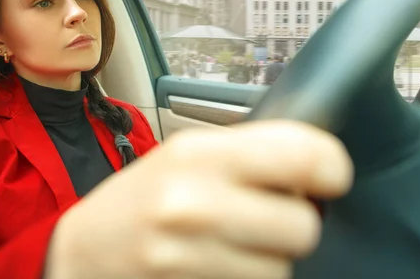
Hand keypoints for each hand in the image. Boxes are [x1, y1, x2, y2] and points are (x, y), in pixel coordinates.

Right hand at [45, 120, 353, 278]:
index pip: (306, 154)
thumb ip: (251, 152)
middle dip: (293, 225)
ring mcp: (189, 256)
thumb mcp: (189, 154)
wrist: (89, 251)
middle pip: (303, 227)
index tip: (326, 177)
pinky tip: (220, 264)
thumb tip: (316, 163)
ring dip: (268, 260)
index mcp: (201, 154)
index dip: (330, 168)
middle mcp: (195, 203)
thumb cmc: (143, 197)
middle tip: (266, 216)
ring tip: (233, 243)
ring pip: (282, 269)